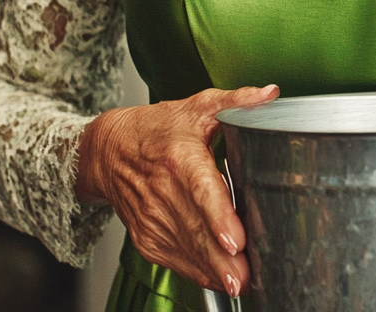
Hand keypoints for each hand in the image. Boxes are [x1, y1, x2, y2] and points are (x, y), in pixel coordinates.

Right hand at [75, 85, 279, 296]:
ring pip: (185, 248)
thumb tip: (270, 94)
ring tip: (239, 282)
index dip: (218, 216)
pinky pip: (172, 258)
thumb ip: (235, 101)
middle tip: (246, 275)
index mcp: (179, 156)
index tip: (235, 238)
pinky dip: (195, 271)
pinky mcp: (145, 235)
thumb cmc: (156, 128)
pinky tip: (217, 280)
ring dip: (211, 269)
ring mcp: (151, 217)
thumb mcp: (196, 106)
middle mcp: (162, 190)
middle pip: (196, 228)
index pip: (201, 190)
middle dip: (221, 256)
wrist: (106, 151)